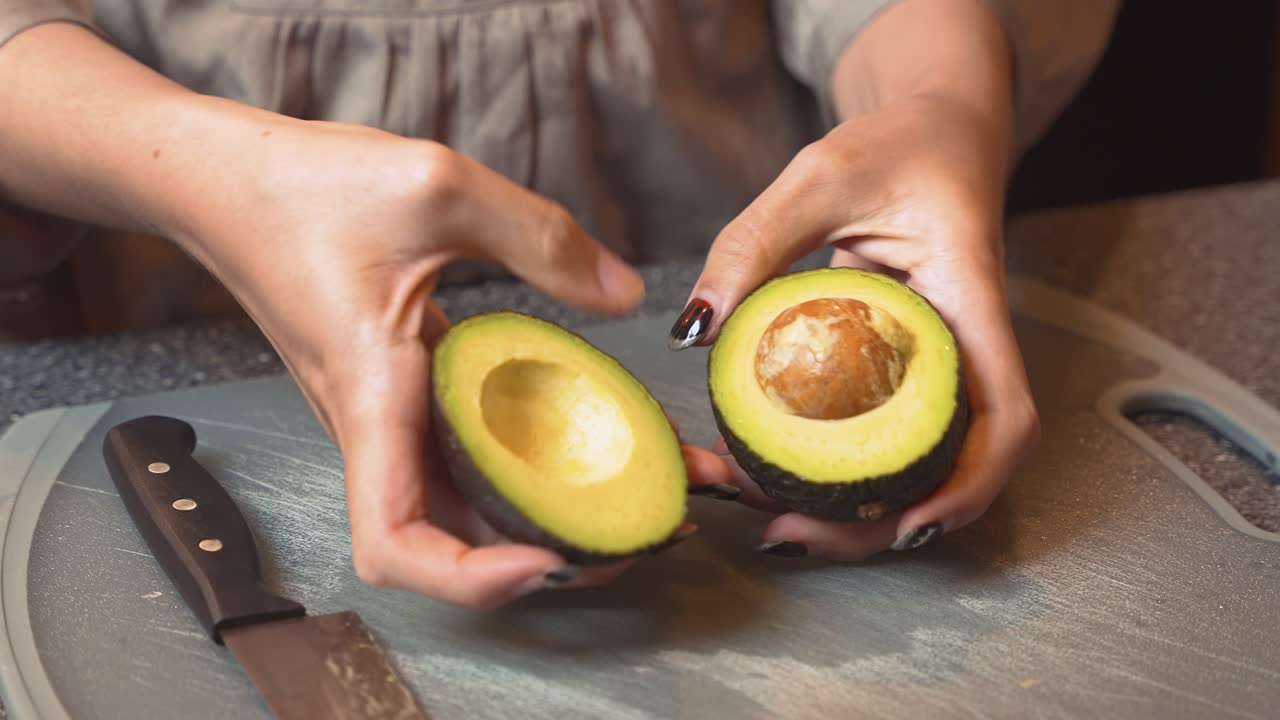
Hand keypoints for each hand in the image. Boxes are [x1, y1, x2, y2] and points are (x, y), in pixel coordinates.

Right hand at [175, 115, 726, 606]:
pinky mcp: (401, 392)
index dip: (468, 578)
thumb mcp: (437, 186)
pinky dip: (526, 460)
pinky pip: (465, 451)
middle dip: (544, 557)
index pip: (396, 540)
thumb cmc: (301, 187)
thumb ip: (540, 238)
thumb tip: (624, 294)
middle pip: (450, 542)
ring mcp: (386, 415)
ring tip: (631, 494)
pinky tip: (584, 434)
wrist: (229, 184)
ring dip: (544, 514)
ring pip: (464, 502)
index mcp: (372, 394)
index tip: (544, 560)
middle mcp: (377, 424)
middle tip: (635, 534)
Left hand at [675, 97, 1039, 558]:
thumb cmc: (898, 144)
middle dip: (876, 523)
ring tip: (766, 520)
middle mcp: (963, 348)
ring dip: (848, 506)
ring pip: (910, 459)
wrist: (934, 128)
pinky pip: (878, 430)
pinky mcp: (902, 366)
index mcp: (972, 302)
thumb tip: (694, 328)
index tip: (909, 524)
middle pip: (949, 465)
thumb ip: (755, 240)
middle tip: (784, 535)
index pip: (1005, 414)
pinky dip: (832, 461)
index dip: (970, 483)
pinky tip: (771, 470)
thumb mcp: (822, 174)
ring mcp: (935, 363)